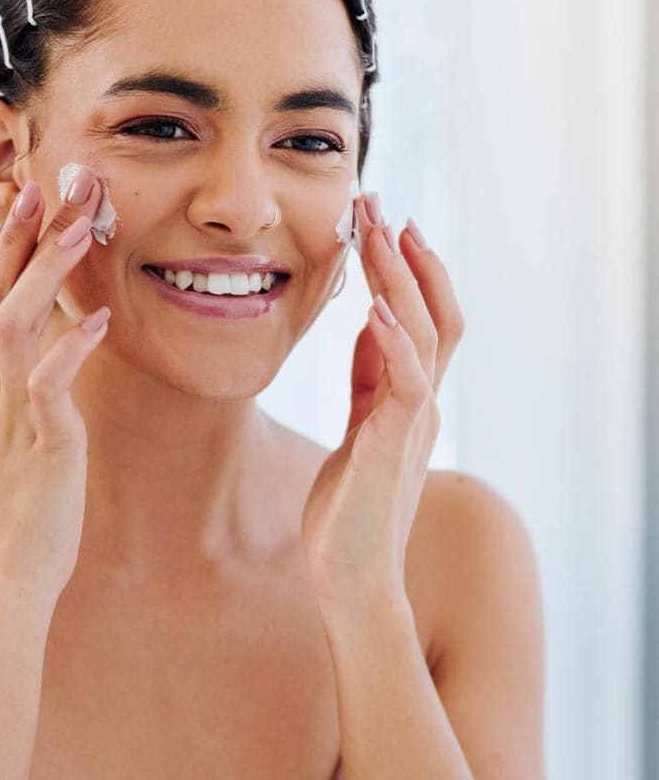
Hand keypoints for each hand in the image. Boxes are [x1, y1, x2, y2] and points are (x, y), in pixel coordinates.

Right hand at [0, 170, 110, 604]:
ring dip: (49, 272)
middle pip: (2, 294)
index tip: (28, 192)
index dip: (8, 242)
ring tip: (81, 227)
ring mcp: (5, 407)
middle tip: (60, 181)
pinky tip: (99, 317)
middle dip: (29, 235)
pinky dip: (73, 345)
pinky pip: (51, 378)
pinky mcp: (36, 435)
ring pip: (20, 322)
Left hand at [301, 192, 465, 612]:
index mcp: (409, 397)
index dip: (407, 268)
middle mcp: (421, 403)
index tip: (383, 221)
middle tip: (378, 204)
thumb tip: (370, 325)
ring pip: (422, 334)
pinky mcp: (391, 448)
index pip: (421, 317)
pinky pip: (402, 384)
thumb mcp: (357, 427)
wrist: (351, 575)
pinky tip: (374, 308)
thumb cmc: (350, 506)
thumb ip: (369, 379)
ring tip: (379, 233)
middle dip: (405, 255)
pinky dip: (394, 343)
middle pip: (430, 311)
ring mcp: (411, 424)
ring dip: (400, 280)